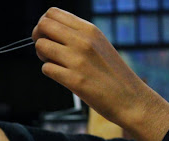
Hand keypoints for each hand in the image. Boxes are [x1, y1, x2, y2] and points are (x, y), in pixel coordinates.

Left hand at [32, 8, 168, 140]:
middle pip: (43, 25)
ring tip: (56, 64)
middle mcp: (83, 41)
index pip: (52, 13)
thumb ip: (77, 35)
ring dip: (42, 56)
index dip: (43, 24)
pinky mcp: (74, 80)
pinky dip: (50, 73)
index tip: (48, 36)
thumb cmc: (112, 74)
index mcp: (89, 29)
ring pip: (41, 46)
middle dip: (38, 37)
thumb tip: (49, 31)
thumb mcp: (98, 45)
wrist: (130, 99)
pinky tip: (62, 77)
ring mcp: (78, 60)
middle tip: (46, 51)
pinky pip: (46, 69)